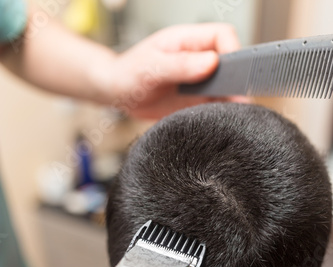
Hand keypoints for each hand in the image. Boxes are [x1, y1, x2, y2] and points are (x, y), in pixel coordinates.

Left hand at [110, 23, 245, 118]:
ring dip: (232, 100)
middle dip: (238, 80)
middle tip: (239, 100)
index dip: (232, 51)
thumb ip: (180, 64)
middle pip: (230, 63)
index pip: (222, 36)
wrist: (116, 94)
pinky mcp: (195, 100)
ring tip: (234, 115)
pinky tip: (221, 122)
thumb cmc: (128, 73)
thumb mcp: (151, 67)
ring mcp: (198, 81)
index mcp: (187, 41)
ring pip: (226, 87)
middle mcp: (197, 59)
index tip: (232, 72)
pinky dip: (220, 114)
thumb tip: (211, 62)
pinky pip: (215, 106)